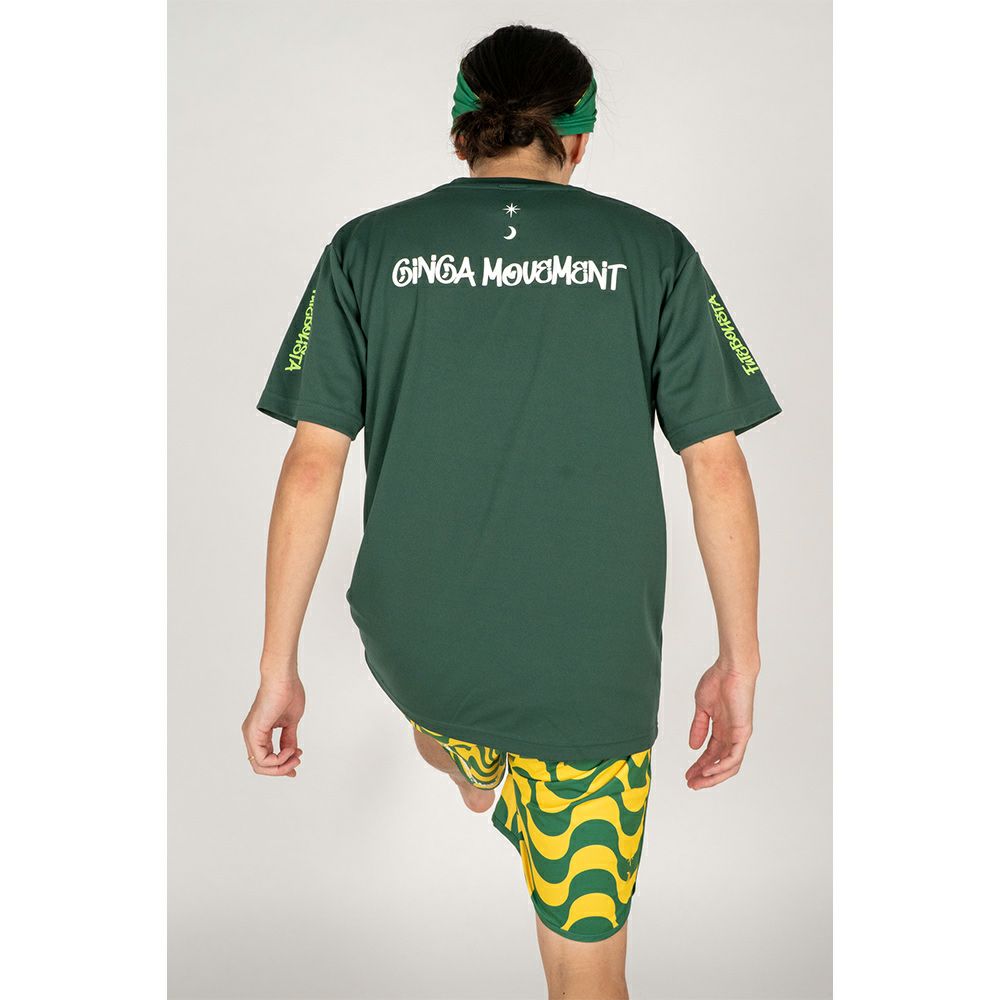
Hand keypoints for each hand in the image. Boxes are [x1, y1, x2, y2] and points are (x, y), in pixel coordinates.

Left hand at [242, 674, 304, 776]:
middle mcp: (252, 735)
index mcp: (260, 732)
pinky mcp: (254, 732)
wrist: (283, 678)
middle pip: (261, 767)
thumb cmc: (288, 693)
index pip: (266, 758)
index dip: (282, 765)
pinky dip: (278, 760)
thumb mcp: (290, 722)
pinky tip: (290, 750)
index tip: (298, 760)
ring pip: (260, 766)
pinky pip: (262, 759)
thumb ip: (288, 739)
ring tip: (296, 756)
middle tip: (298, 761)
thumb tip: (291, 753)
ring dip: (281, 767)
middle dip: (281, 769)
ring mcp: (251, 734)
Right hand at [685, 660, 756, 789]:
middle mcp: (731, 735)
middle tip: (691, 784)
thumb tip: (692, 746)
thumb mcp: (702, 708)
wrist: (730, 669)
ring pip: (729, 765)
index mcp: (722, 728)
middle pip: (719, 763)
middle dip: (704, 776)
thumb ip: (698, 727)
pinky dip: (721, 767)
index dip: (698, 765)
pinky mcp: (743, 733)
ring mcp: (738, 735)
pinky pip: (734, 757)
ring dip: (713, 776)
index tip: (687, 774)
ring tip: (698, 782)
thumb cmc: (718, 681)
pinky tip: (709, 771)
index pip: (710, 753)